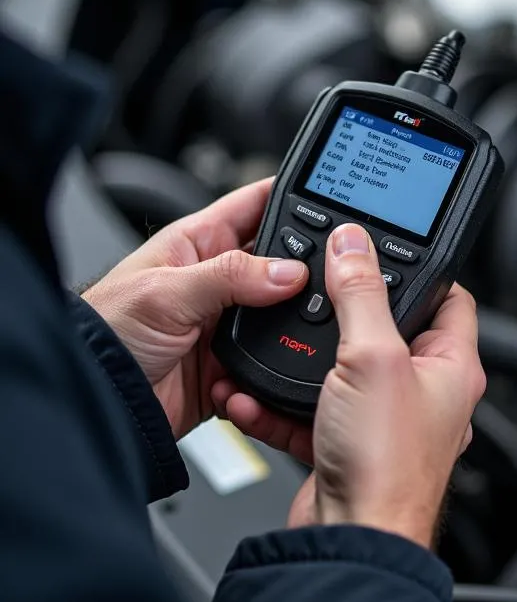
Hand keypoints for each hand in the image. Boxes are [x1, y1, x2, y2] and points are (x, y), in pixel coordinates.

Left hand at [83, 179, 308, 441]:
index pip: (257, 204)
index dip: (294, 195)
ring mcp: (228, 320)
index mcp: (199, 243)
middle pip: (281, 258)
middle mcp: (219, 278)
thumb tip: (289, 270)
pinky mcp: (235, 362)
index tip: (332, 195)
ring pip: (285, 309)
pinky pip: (275, 355)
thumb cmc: (105, 334)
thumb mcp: (166, 292)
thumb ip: (230, 276)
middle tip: (334, 266)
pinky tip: (288, 354)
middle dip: (306, 262)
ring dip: (296, 316)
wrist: (96, 406)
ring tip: (315, 314)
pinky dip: (284, 357)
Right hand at [284, 224, 484, 548]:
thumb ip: (362, 295)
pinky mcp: (347, 446)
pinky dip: (279, 403)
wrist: (351, 543)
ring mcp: (385, 420)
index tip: (385, 251)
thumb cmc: (386, 464)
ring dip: (302, 361)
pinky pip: (310, 412)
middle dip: (346, 314)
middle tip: (317, 292)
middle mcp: (425, 392)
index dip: (419, 269)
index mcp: (452, 365)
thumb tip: (354, 244)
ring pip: (342, 372)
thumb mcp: (373, 357)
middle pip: (387, 330)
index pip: (449, 296)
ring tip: (276, 344)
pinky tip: (252, 396)